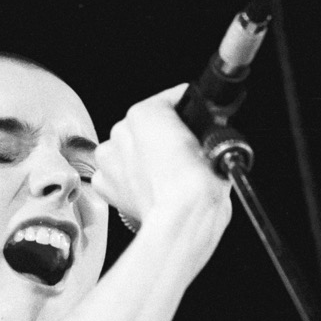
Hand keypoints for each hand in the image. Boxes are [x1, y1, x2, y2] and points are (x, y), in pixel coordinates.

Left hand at [91, 84, 231, 231]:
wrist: (182, 219)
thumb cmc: (197, 186)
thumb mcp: (216, 145)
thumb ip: (201, 130)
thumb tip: (200, 136)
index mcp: (147, 112)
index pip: (168, 101)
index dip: (184, 113)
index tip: (192, 123)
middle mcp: (122, 131)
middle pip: (144, 127)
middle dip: (161, 139)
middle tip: (181, 158)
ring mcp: (110, 157)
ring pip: (127, 150)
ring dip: (142, 159)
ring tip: (165, 177)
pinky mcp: (104, 183)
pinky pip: (116, 175)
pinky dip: (128, 181)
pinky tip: (148, 188)